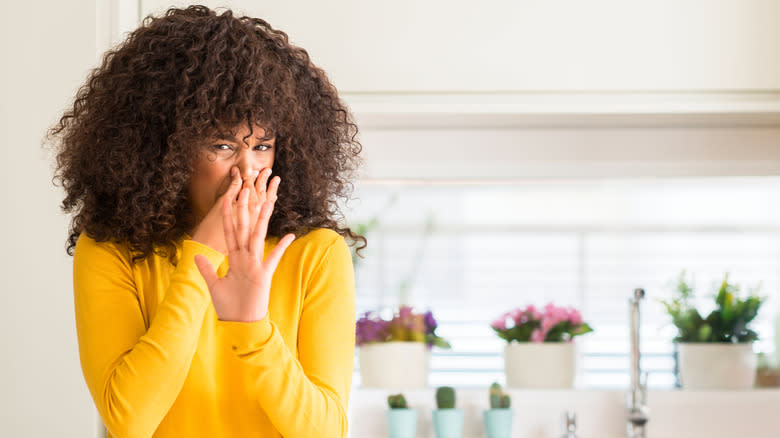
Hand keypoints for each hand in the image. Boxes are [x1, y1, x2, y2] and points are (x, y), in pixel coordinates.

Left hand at [193, 182, 294, 321]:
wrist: (241, 324)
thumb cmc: (229, 307)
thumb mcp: (214, 286)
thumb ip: (207, 269)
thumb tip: (196, 255)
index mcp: (235, 259)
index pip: (230, 233)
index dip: (227, 216)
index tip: (225, 199)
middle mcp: (246, 259)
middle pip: (244, 229)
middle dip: (244, 210)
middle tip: (246, 190)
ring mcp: (255, 265)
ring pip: (258, 238)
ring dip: (261, 221)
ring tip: (266, 203)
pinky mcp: (264, 275)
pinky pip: (273, 259)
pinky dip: (281, 248)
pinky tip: (290, 236)